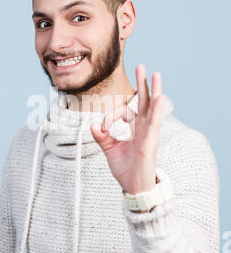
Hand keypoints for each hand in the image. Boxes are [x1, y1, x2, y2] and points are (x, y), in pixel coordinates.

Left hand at [91, 64, 164, 194]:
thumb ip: (101, 136)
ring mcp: (149, 133)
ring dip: (153, 89)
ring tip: (156, 73)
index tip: (102, 127)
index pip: (124, 112)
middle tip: (142, 66)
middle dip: (142, 84)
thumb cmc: (125, 168)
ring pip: (152, 107)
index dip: (110, 116)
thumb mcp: (109, 149)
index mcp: (136, 128)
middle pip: (144, 101)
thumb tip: (93, 125)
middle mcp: (144, 128)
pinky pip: (154, 122)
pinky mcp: (150, 141)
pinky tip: (158, 96)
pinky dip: (156, 109)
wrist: (133, 186)